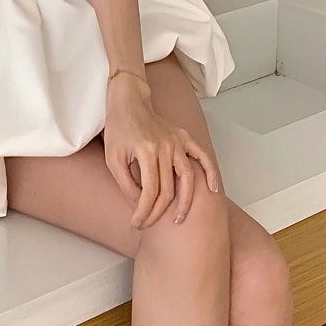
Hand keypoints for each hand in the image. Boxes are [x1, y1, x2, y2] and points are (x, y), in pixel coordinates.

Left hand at [103, 73, 219, 229]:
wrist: (128, 102)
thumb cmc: (119, 128)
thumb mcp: (113, 158)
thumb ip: (126, 184)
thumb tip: (140, 205)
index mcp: (146, 150)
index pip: (149, 191)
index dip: (143, 211)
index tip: (137, 222)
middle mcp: (165, 146)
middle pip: (168, 189)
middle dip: (157, 212)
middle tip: (148, 223)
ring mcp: (177, 141)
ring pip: (187, 178)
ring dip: (185, 202)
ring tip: (178, 218)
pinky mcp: (184, 137)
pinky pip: (201, 156)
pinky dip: (210, 173)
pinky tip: (213, 189)